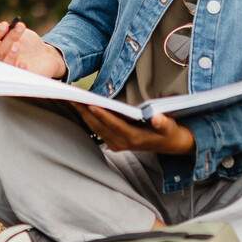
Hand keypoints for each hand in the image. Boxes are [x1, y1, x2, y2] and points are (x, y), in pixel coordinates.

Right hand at [0, 18, 66, 78]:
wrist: (46, 56)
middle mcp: (2, 60)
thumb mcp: (14, 32)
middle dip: (10, 37)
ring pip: (6, 63)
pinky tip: (24, 64)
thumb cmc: (28, 44)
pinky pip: (19, 76)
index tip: (5, 24)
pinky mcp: (24, 77)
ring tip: (17, 45)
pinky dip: (20, 70)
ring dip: (10, 54)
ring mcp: (12, 70)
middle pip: (0, 50)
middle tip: (20, 26)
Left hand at [78, 106, 195, 155]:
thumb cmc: (168, 132)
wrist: (168, 145)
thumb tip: (156, 118)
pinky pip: (96, 130)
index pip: (114, 125)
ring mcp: (116, 144)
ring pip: (95, 128)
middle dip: (85, 112)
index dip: (102, 115)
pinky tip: (79, 107)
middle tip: (73, 97)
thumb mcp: (169, 127)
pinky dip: (87, 118)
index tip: (91, 104)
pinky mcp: (113, 142)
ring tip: (71, 99)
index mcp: (133, 138)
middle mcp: (122, 143)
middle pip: (99, 126)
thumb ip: (163, 122)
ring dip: (83, 114)